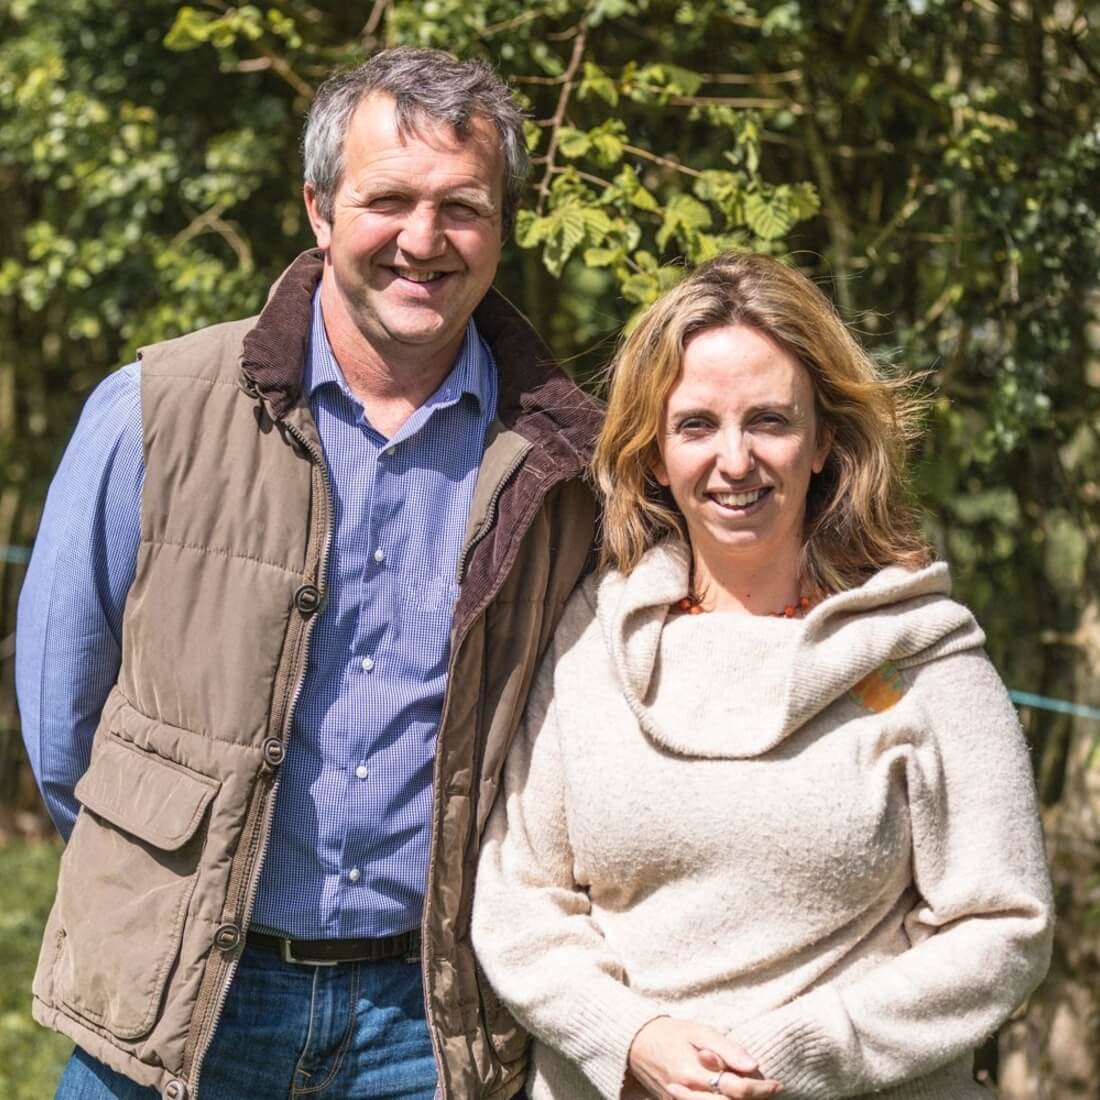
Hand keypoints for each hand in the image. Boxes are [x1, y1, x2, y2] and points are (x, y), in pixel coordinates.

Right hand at [627, 1017, 782, 1099]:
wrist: (636, 1043)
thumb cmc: (670, 1032)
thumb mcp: (699, 1031)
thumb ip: (726, 1048)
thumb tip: (753, 1064)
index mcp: (694, 1073)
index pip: (736, 1088)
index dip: (760, 1089)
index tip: (777, 1084)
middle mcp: (687, 1093)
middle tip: (770, 1090)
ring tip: (755, 1094)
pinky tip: (729, 1096)